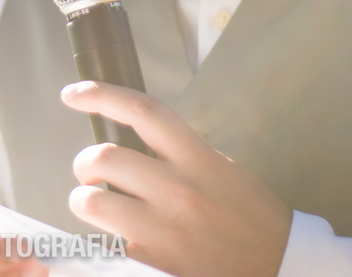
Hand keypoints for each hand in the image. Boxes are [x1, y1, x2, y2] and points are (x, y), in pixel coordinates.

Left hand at [60, 81, 291, 276]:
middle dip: (84, 163)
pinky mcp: (152, 263)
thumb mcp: (219, 169)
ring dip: (83, 202)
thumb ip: (178, 153)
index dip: (100, 94)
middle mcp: (178, 190)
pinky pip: (108, 243)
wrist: (278, 266)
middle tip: (90, 174)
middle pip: (104, 157)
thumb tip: (132, 143)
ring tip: (96, 206)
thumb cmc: (248, 216)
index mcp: (196, 158)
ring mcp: (163, 230)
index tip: (73, 93)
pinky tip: (119, 240)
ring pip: (92, 203)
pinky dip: (104, 239)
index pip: (142, 111)